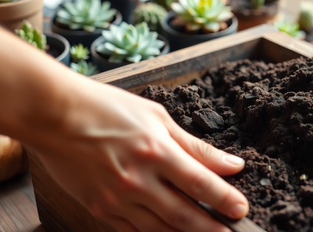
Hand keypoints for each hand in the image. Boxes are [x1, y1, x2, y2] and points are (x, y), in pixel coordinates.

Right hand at [31, 80, 247, 231]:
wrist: (55, 116)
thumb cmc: (108, 109)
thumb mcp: (157, 117)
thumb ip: (195, 145)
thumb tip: (231, 163)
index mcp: (156, 151)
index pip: (200, 182)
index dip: (224, 198)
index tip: (241, 208)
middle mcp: (138, 180)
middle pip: (184, 213)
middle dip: (212, 226)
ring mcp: (117, 198)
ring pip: (161, 228)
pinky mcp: (100, 208)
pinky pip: (134, 230)